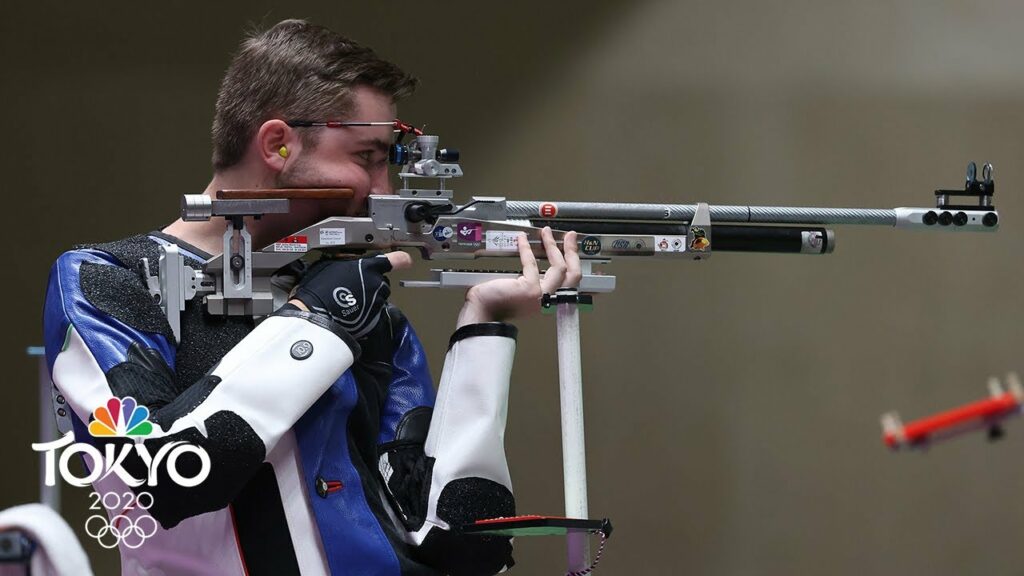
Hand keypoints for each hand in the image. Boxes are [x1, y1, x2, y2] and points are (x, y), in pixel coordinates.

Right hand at [291, 252, 411, 337]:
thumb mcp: (330, 264)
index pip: (395, 260)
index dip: (401, 260)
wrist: (316, 315)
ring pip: (379, 299)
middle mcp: (378, 284)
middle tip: (353, 288)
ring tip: (350, 302)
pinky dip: (366, 314)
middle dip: (372, 284)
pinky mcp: (374, 320)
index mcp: (369, 267)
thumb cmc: (318, 287)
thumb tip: (348, 265)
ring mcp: (378, 303)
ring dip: (369, 299)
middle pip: (382, 282)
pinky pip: (373, 314)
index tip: (405, 261)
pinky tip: (351, 314)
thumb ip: (346, 264)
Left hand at [457, 227, 580, 326]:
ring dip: (553, 246)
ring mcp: (541, 296)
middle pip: (572, 276)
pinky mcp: (530, 290)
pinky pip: (531, 263)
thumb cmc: (495, 305)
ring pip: (558, 267)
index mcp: (547, 302)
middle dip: (572, 252)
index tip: (570, 248)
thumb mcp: (522, 291)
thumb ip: (533, 280)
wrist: (481, 315)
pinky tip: (522, 239)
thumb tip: (539, 260)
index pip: (569, 283)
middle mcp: (548, 301)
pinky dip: (526, 248)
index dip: (572, 263)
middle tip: (570, 236)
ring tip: (546, 232)